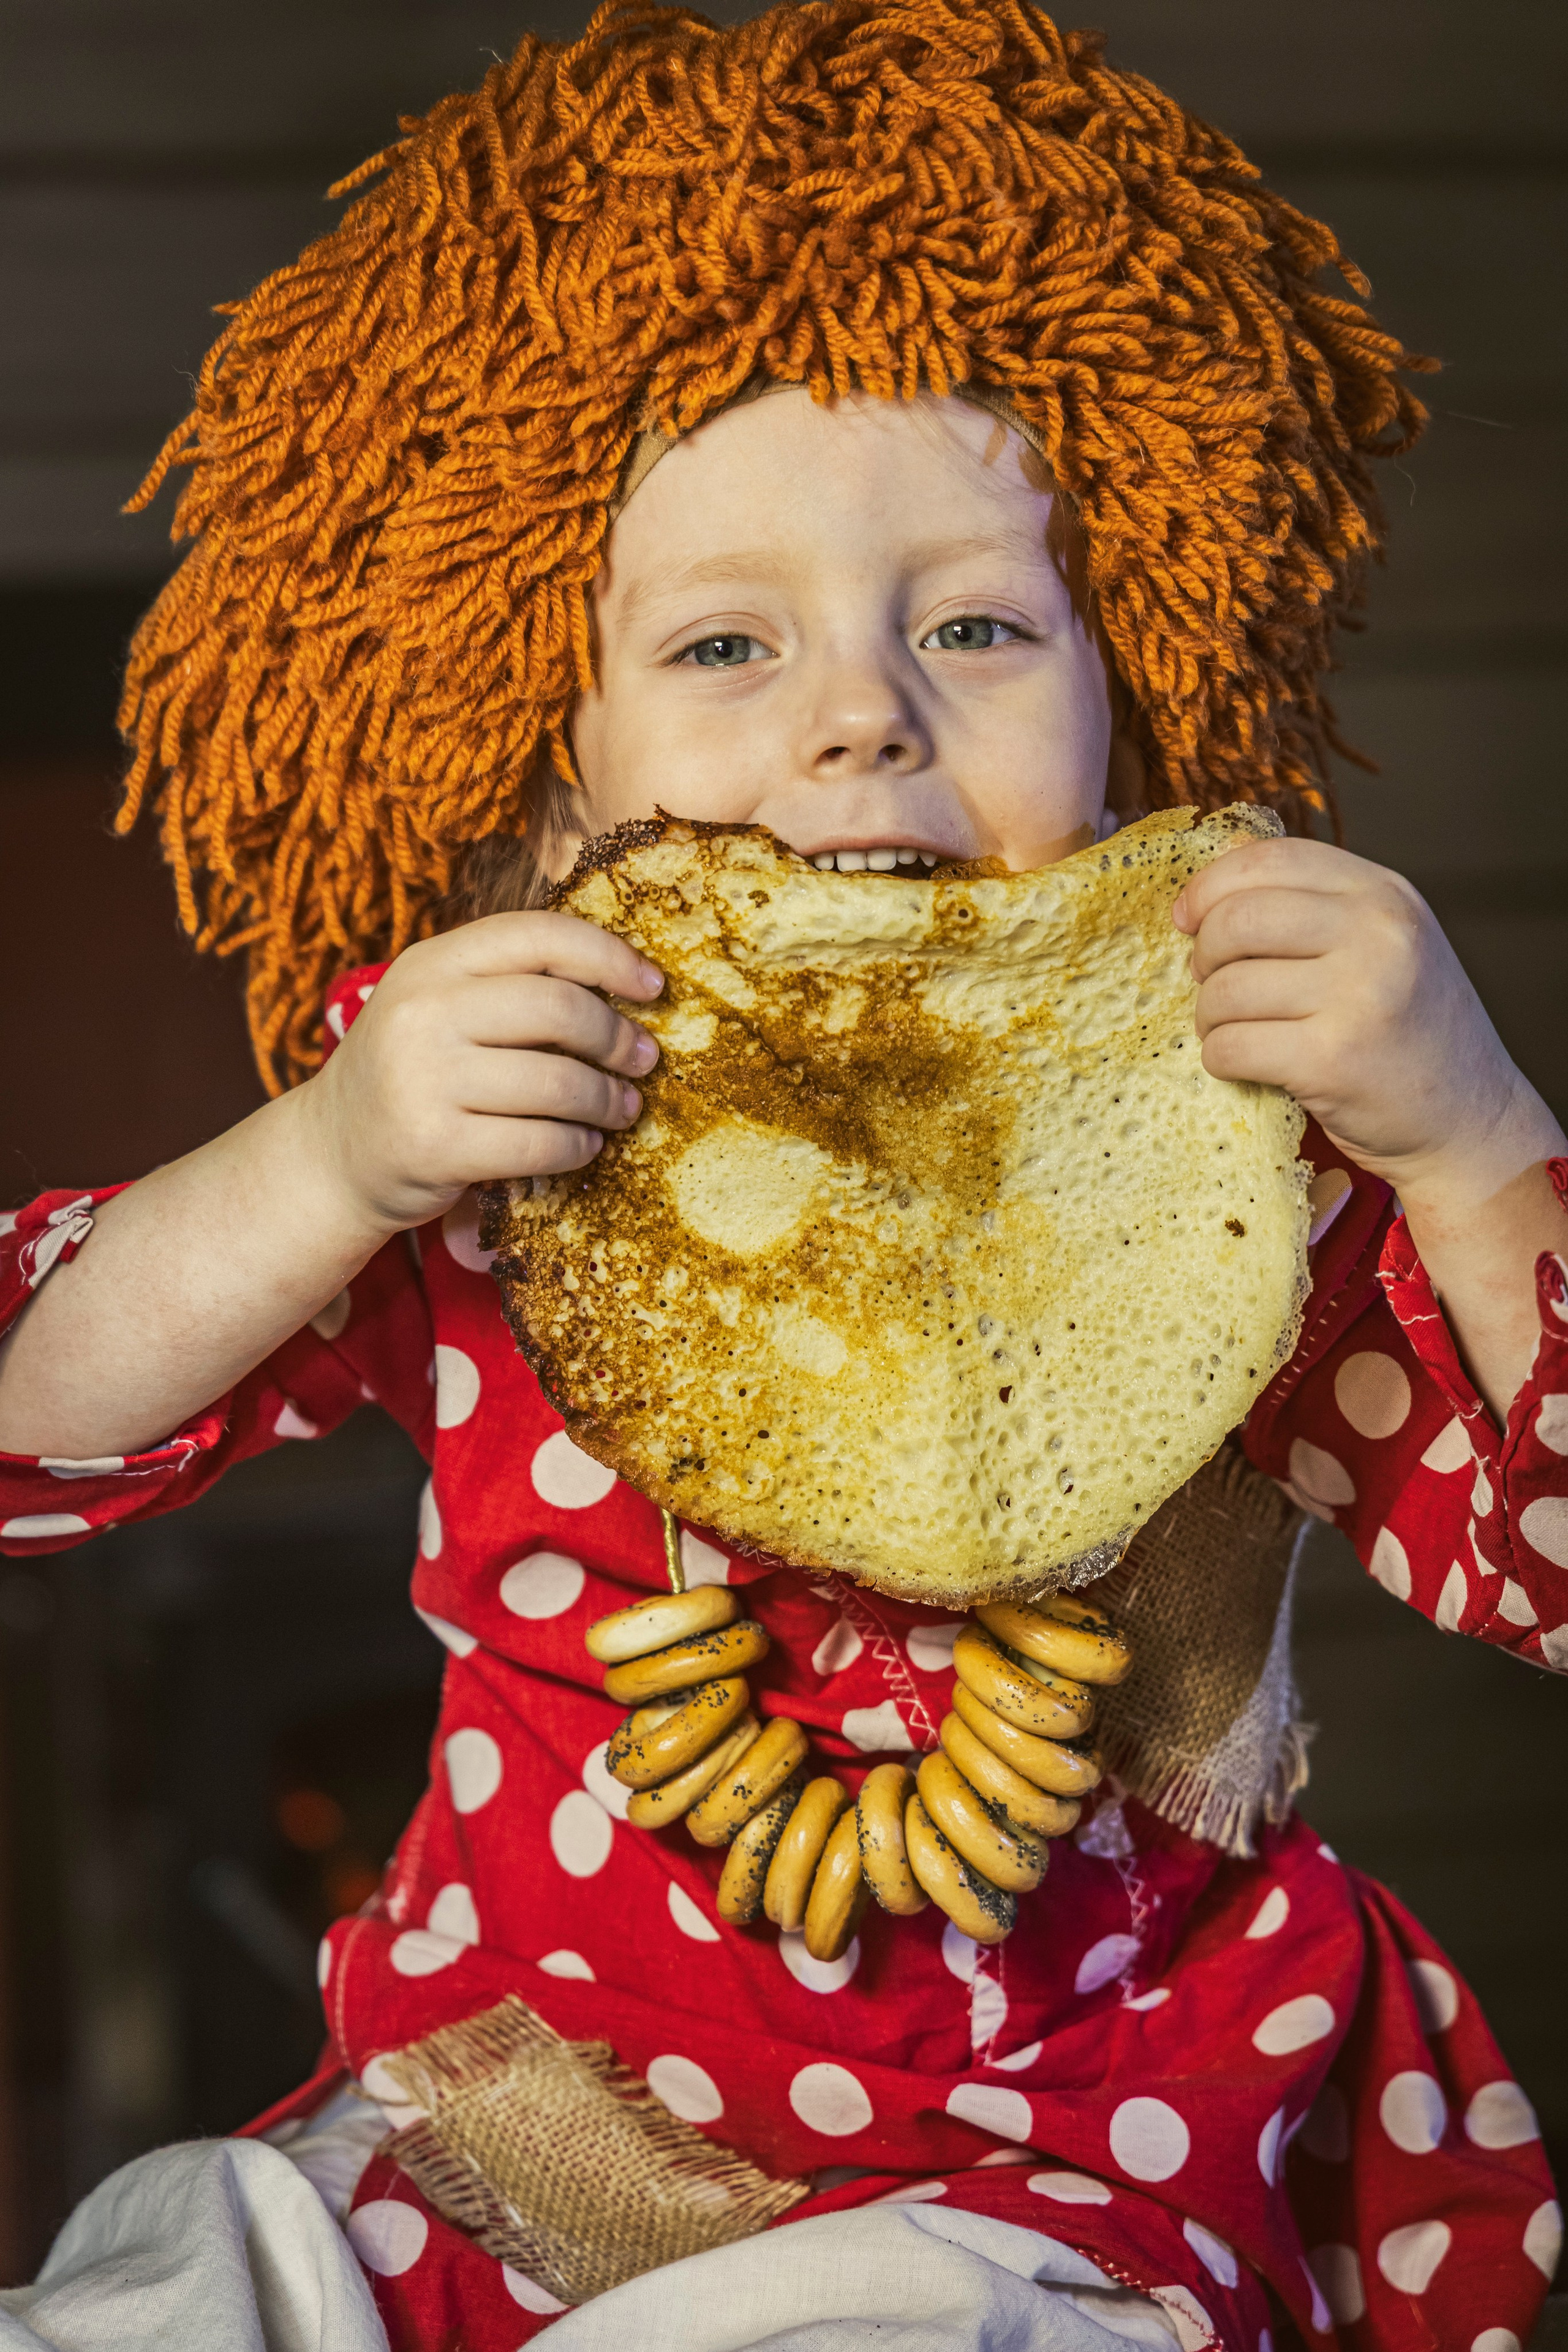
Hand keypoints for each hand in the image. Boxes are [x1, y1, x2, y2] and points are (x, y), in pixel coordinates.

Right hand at [301, 911, 663, 1232]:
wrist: (332, 1153)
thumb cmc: (412, 1074)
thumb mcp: (441, 1007)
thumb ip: (511, 986)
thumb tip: (626, 990)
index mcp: (431, 963)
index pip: (539, 936)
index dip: (608, 956)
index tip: (653, 987)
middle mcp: (422, 1012)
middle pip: (559, 1009)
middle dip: (617, 1038)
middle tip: (642, 1060)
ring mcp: (424, 1080)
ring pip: (558, 1083)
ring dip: (607, 1100)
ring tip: (622, 1108)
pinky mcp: (435, 1146)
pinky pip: (540, 1144)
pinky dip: (579, 1147)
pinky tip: (585, 1145)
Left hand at [1171, 836, 1555, 1196]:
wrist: (1469, 1119)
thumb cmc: (1410, 1032)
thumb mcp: (1385, 944)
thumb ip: (1316, 908)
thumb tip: (1211, 886)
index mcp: (1384, 894)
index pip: (1270, 859)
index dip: (1211, 885)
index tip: (1187, 917)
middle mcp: (1377, 934)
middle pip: (1236, 920)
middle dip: (1205, 957)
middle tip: (1215, 986)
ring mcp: (1358, 995)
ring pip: (1226, 988)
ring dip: (1211, 1017)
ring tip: (1235, 1030)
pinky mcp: (1332, 1059)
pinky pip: (1231, 1046)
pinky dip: (1221, 1059)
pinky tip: (1248, 1065)